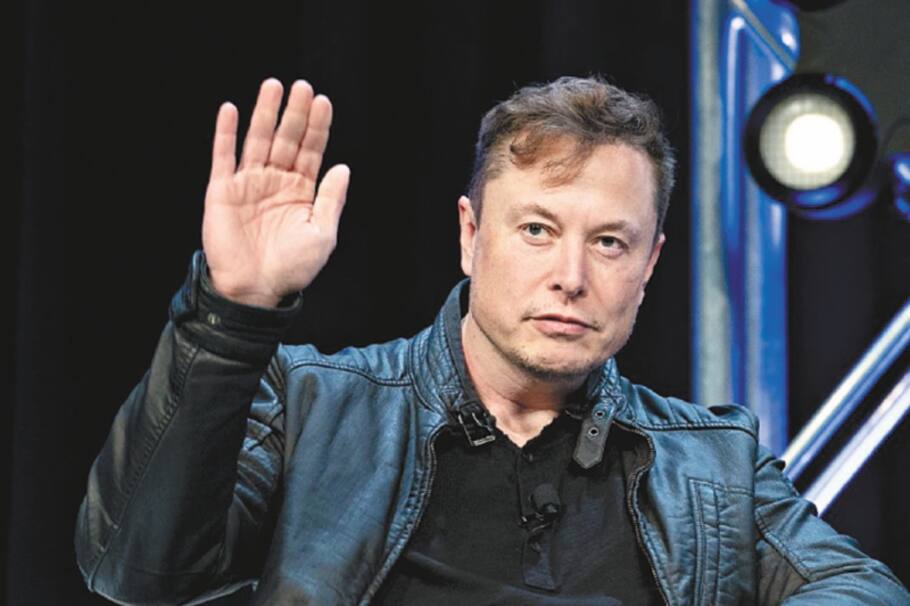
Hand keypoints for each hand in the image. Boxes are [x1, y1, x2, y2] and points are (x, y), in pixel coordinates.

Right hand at [202, 78, 349, 306]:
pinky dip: (226, 134)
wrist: (255, 290)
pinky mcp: (222, 191)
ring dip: (264, 113)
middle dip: (295, 113)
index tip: (323, 101)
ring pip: (257, 140)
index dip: (317, 127)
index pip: (311, 151)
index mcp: (300, 192)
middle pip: (286, 139)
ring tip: (273, 86)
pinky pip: (223, 157)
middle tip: (302, 86)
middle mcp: (275, 182)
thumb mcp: (322, 235)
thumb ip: (332, 200)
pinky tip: (232, 109)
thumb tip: (343, 167)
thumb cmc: (291, 268)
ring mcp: (248, 184)